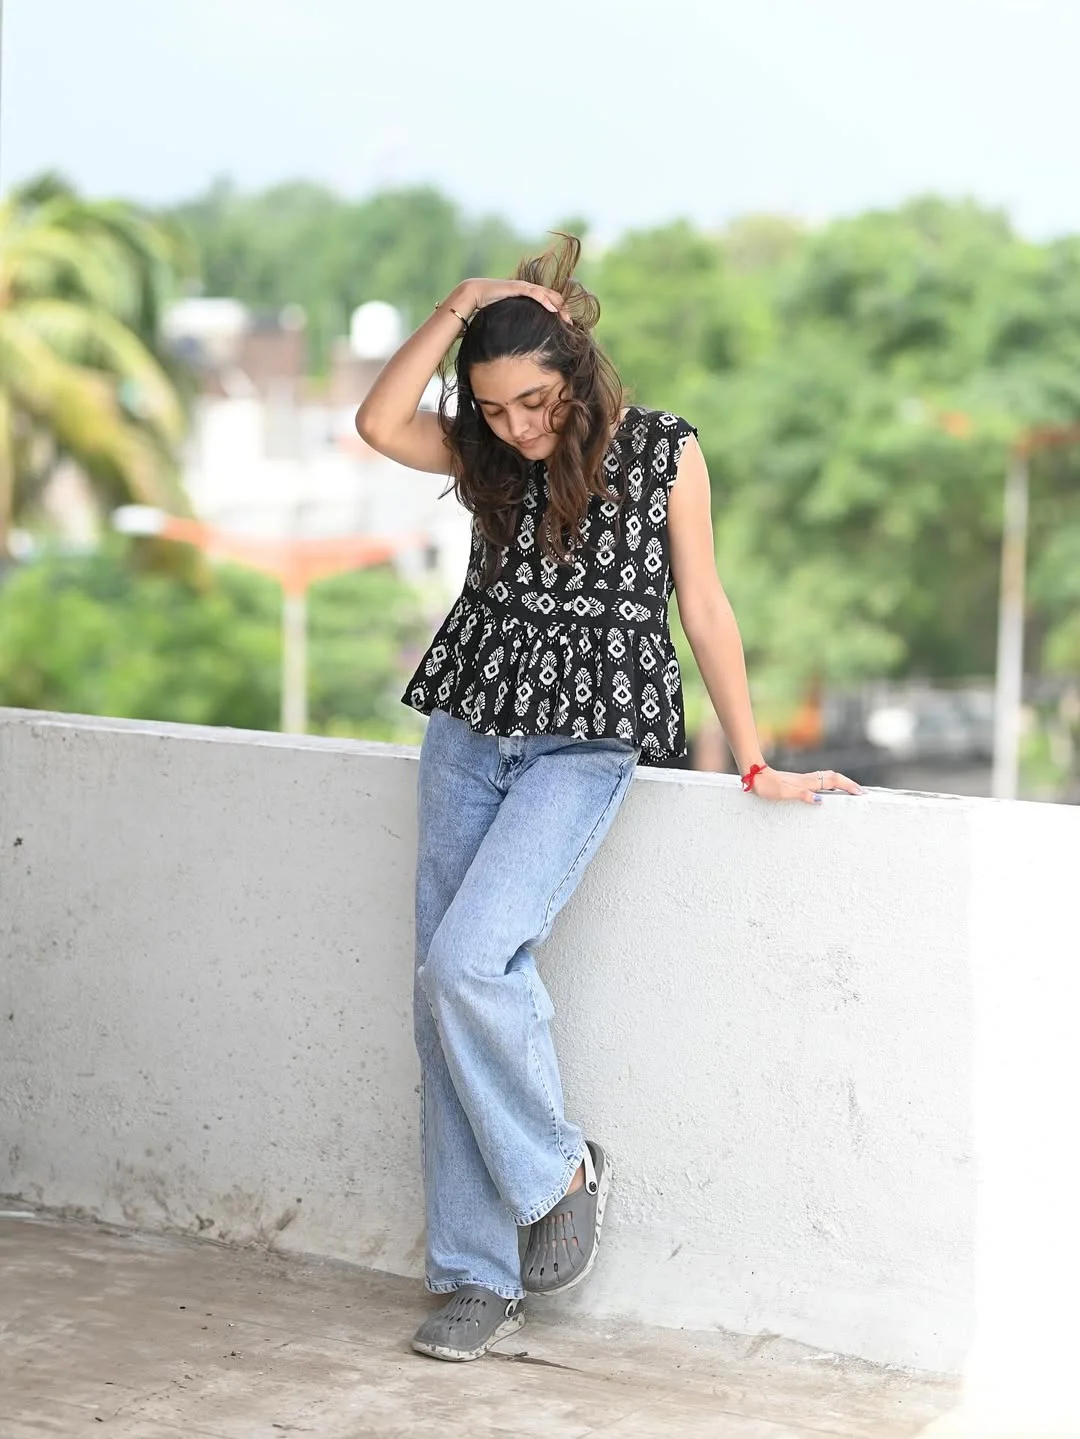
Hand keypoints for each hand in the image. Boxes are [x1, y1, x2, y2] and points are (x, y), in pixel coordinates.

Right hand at [451, 278, 571, 322]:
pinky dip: (546, 301)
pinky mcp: (518, 287)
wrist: (474, 294)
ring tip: (567, 319)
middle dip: (564, 310)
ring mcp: (524, 287)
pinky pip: (535, 293)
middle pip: (553, 297)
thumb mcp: (507, 316)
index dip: (559, 311)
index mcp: (528, 295)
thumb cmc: (488, 307)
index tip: (566, 325)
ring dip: (559, 307)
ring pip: (548, 294)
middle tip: (571, 324)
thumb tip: (520, 341)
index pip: (549, 301)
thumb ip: (516, 323)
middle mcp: (528, 289)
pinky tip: (553, 310)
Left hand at [749, 766, 862, 804]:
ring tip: (852, 792)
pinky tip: (830, 791)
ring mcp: (804, 780)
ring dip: (841, 784)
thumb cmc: (768, 785)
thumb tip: (820, 800)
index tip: (861, 793)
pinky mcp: (799, 782)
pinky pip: (820, 782)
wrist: (754, 774)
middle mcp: (808, 779)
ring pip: (828, 779)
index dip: (848, 786)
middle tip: (862, 793)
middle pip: (834, 778)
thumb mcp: (784, 793)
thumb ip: (802, 795)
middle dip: (849, 784)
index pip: (833, 782)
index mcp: (807, 782)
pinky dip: (831, 785)